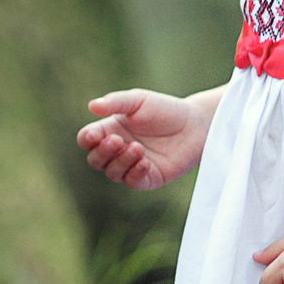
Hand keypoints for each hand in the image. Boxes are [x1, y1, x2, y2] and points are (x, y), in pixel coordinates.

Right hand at [76, 89, 207, 189]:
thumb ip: (116, 102)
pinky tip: (145, 161)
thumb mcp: (139, 100)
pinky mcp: (149, 178)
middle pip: (95, 160)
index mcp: (110, 130)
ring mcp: (132, 165)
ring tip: (138, 148)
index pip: (87, 139)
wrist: (196, 125)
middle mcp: (118, 150)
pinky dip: (135, 173)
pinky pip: (132, 182)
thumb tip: (91, 106)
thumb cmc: (165, 109)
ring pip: (112, 173)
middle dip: (103, 152)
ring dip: (121, 161)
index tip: (96, 134)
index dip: (87, 139)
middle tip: (118, 140)